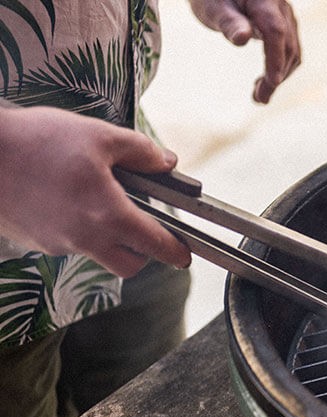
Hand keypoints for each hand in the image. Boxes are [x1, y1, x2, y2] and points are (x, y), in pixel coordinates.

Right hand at [0, 106, 191, 277]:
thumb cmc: (36, 141)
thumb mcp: (99, 135)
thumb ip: (140, 151)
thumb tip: (166, 162)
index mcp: (109, 215)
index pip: (156, 247)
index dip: (176, 252)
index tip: (186, 255)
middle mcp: (85, 238)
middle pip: (129, 265)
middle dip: (143, 252)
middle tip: (144, 227)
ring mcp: (57, 244)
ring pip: (97, 254)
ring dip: (108, 238)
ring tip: (100, 200)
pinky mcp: (34, 241)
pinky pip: (68, 243)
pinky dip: (78, 229)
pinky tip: (68, 198)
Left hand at [188, 0, 301, 102]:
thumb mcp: (214, 8)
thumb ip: (229, 23)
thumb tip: (243, 38)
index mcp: (264, 1)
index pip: (275, 32)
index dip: (276, 58)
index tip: (272, 83)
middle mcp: (281, 8)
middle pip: (287, 46)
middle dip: (276, 75)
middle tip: (259, 99)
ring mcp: (286, 17)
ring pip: (292, 51)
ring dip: (280, 75)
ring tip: (259, 95)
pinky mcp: (285, 25)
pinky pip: (290, 49)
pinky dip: (280, 67)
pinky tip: (265, 80)